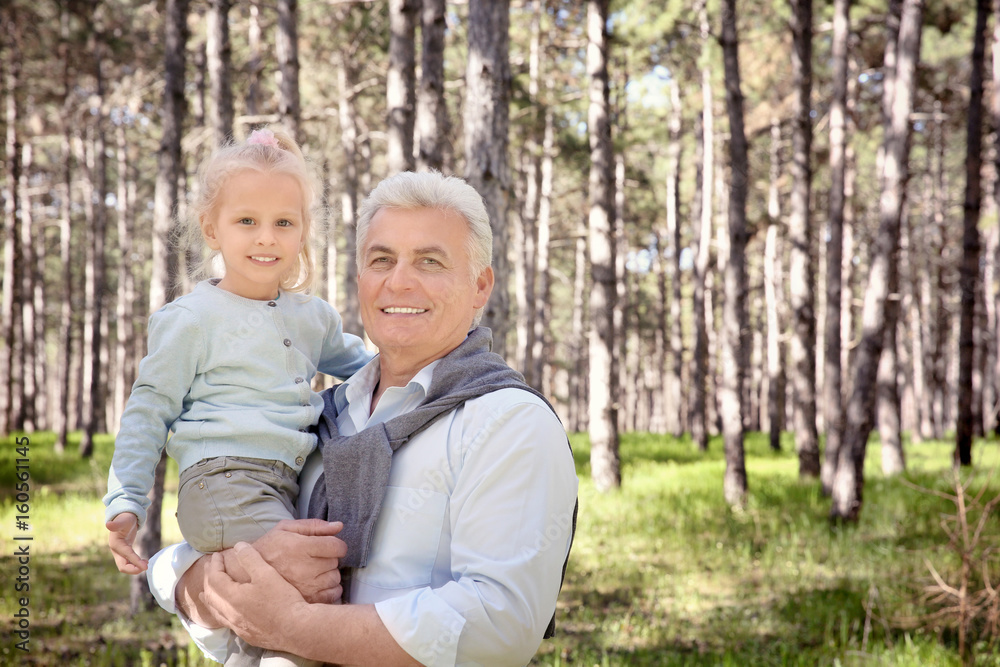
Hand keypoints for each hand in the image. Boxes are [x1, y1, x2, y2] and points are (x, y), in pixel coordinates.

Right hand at [106, 513, 147, 573]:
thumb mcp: (122, 520)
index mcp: (116, 544)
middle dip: (133, 569)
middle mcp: (116, 550)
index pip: (127, 555)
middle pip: (122, 566)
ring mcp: (119, 552)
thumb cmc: (124, 518)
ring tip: (146, 564)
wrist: (124, 517)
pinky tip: (143, 562)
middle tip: (146, 567)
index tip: (145, 566)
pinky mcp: (124, 551)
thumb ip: (117, 524)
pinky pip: (128, 562)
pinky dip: (135, 564)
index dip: (136, 561)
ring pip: (125, 566)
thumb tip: (108, 524)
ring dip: (135, 568)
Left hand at [202, 542, 310, 652]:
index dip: (214, 565)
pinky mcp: (247, 635)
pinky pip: (225, 622)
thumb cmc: (282, 599)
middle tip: (211, 568)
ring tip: (206, 592)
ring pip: (215, 612)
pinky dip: (219, 611)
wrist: (297, 629)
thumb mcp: (267, 573)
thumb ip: (250, 558)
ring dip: (210, 598)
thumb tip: (238, 546)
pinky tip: (226, 611)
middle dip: (208, 579)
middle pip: (210, 595)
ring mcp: (238, 627)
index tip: (217, 555)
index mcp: (232, 598)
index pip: (214, 579)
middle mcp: (230, 614)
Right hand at [231, 519, 346, 603]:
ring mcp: (307, 587)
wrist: (246, 575)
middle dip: (329, 558)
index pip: (337, 546)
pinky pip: (332, 594)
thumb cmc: (268, 548)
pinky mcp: (307, 601)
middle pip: (336, 562)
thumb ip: (313, 525)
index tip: (329, 546)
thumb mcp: (285, 529)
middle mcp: (306, 568)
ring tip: (314, 572)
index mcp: (301, 547)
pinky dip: (329, 589)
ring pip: (335, 578)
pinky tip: (317, 584)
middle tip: (315, 559)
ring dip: (329, 574)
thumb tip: (338, 526)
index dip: (336, 545)